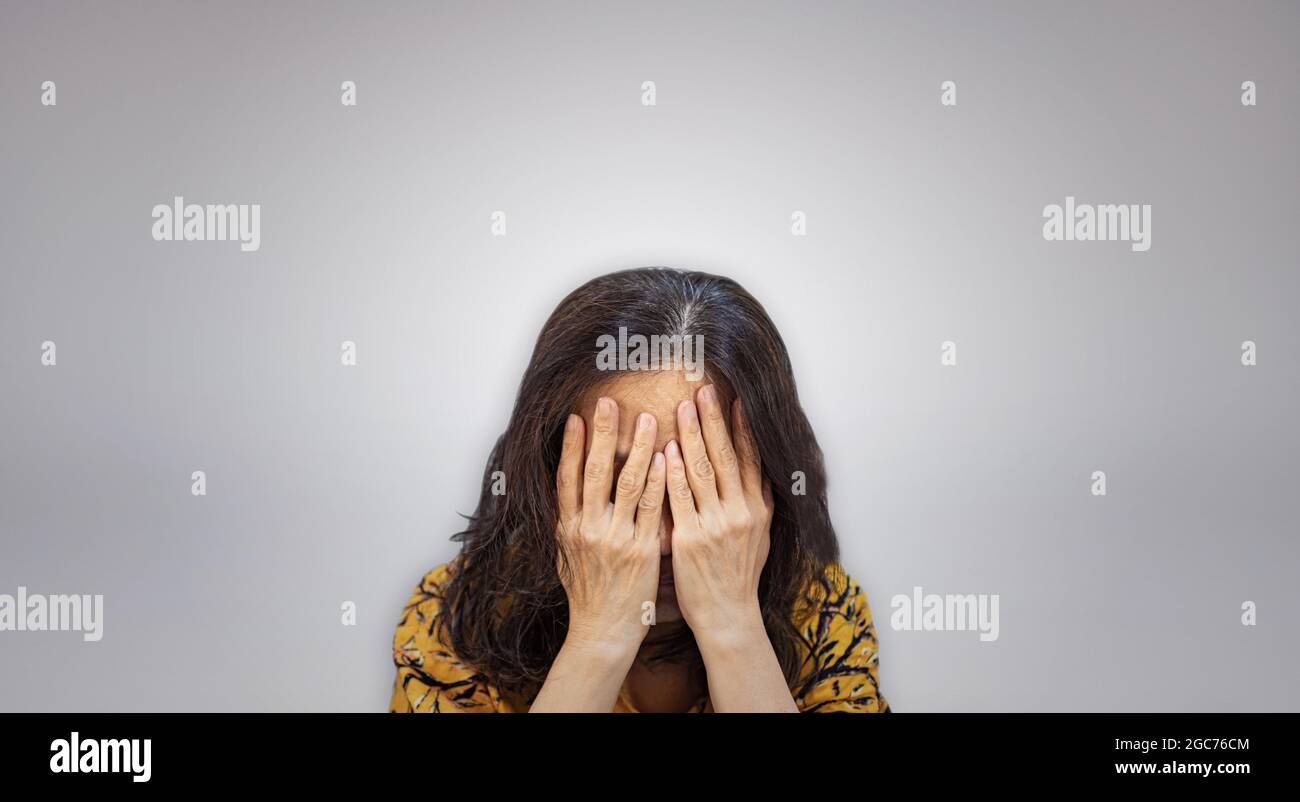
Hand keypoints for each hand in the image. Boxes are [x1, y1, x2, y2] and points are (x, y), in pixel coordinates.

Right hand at [554, 397, 666, 656]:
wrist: (603, 631)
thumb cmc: (588, 594)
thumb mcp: (567, 556)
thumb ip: (568, 524)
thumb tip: (566, 494)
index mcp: (567, 528)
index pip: (566, 479)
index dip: (569, 446)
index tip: (575, 418)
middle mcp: (588, 529)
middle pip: (593, 472)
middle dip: (602, 434)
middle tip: (609, 402)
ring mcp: (616, 538)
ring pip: (627, 483)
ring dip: (637, 447)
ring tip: (646, 418)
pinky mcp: (643, 549)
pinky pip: (652, 507)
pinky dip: (658, 480)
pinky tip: (666, 457)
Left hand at [664, 384, 773, 641]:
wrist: (728, 615)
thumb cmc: (739, 576)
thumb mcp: (760, 536)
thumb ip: (759, 501)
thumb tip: (762, 469)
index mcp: (757, 510)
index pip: (750, 460)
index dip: (742, 428)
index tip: (735, 400)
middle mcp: (739, 513)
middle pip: (725, 457)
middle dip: (713, 421)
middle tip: (703, 390)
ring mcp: (714, 525)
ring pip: (701, 471)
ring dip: (691, 436)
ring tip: (682, 407)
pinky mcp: (689, 539)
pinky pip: (679, 498)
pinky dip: (672, 472)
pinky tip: (666, 449)